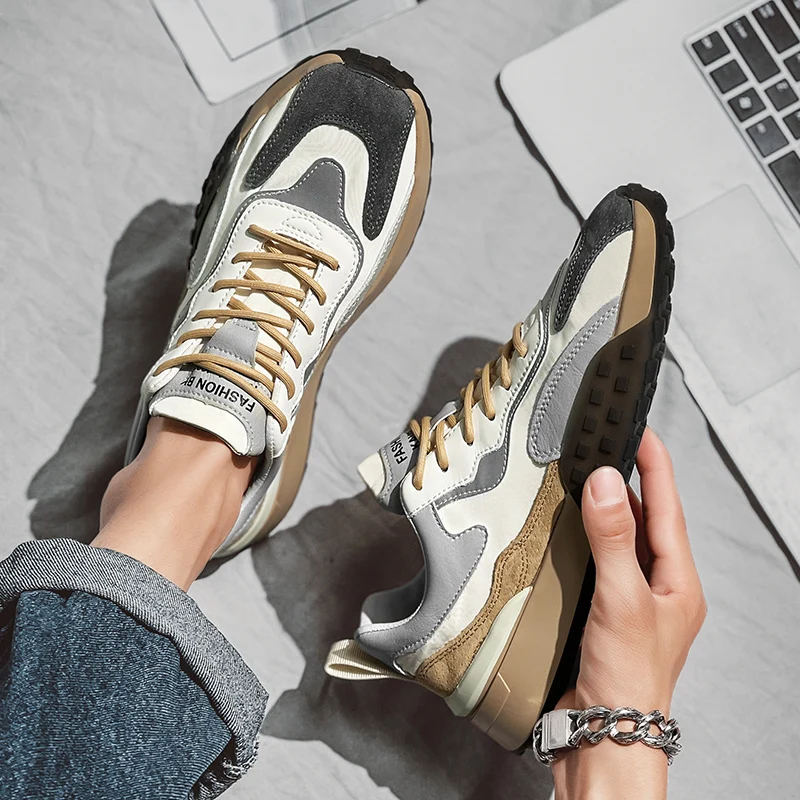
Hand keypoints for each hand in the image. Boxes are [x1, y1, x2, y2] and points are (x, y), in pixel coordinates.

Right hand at [551, 428, 705, 799]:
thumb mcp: (622, 599)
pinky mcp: (604, 611)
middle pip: (646, 520)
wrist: (603, 734)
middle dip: (629, 481)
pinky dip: (585, 539)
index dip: (655, 465)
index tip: (639, 430)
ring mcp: (631, 599)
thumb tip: (609, 482)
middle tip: (606, 447)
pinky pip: (599, 562)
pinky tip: (567, 532)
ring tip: (585, 478)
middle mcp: (658, 586)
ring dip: (605, 510)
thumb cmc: (627, 677)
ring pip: (621, 541)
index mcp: (678, 581)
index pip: (668, 507)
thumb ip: (613, 539)